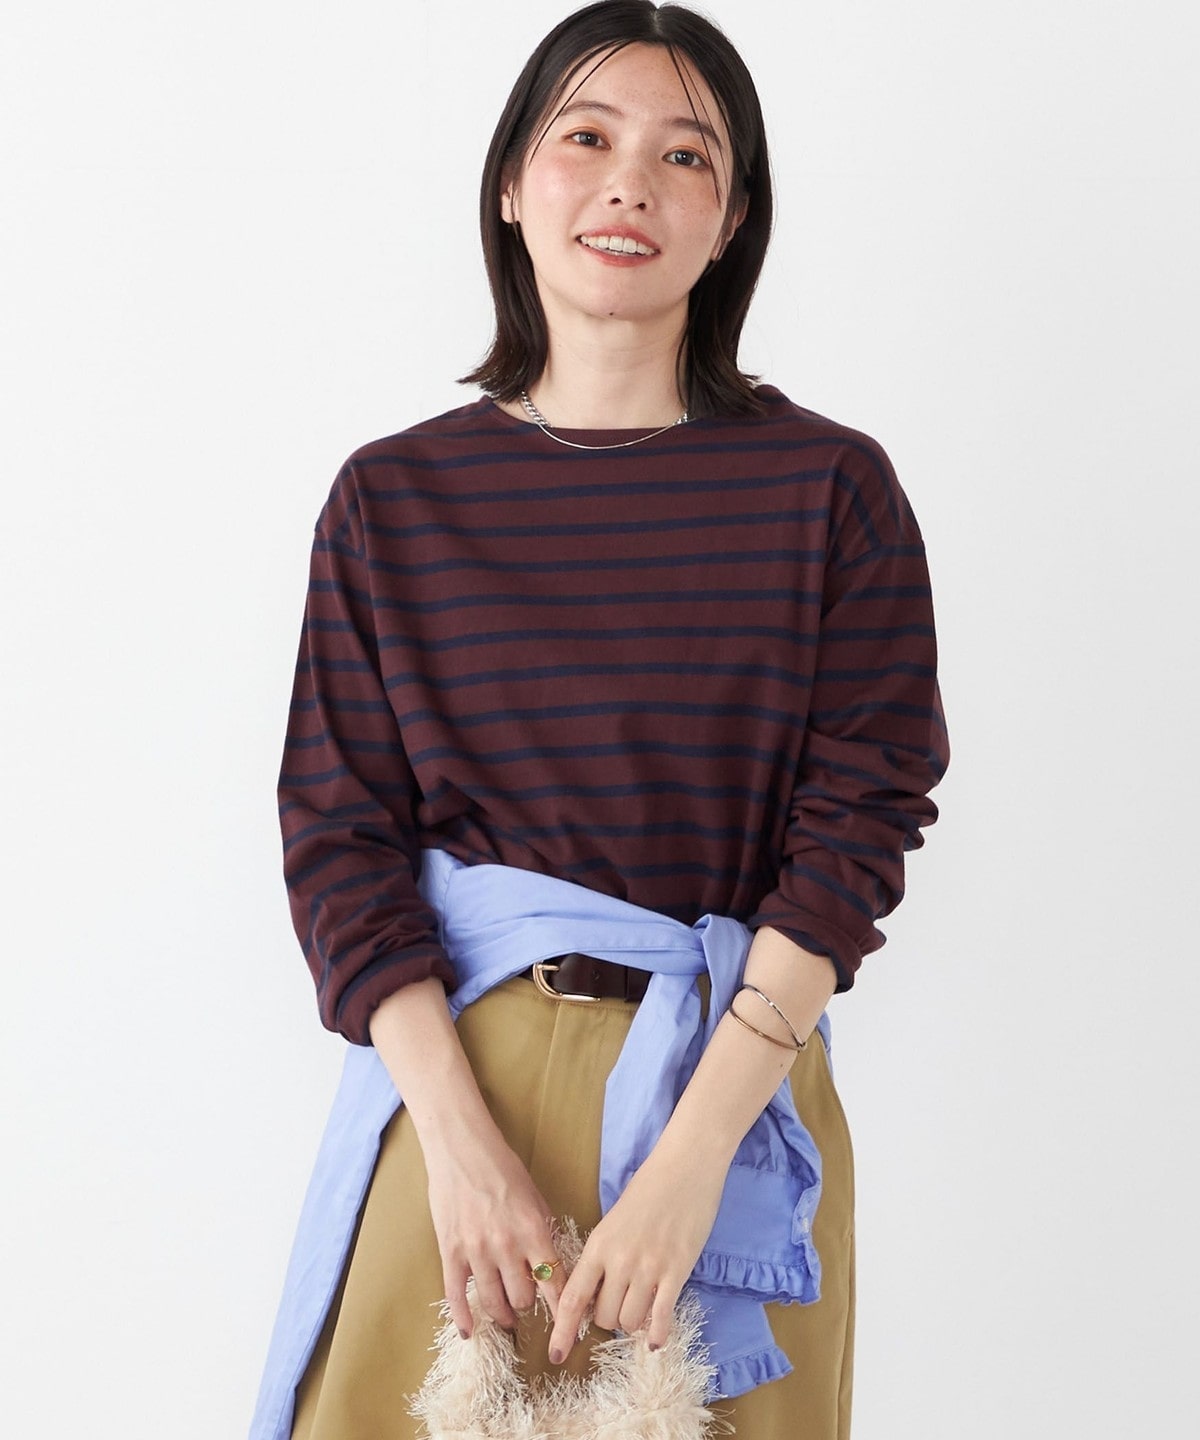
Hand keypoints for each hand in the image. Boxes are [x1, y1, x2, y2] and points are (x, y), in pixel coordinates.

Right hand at [423, 1127, 567, 1337]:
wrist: (461, 1148)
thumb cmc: (501, 1167)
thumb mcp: (534, 1196)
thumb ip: (543, 1230)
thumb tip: (552, 1262)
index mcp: (533, 1230)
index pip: (554, 1282)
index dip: (562, 1310)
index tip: (569, 1327)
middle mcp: (506, 1245)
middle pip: (523, 1298)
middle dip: (527, 1305)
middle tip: (527, 1305)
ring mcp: (476, 1251)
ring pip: (493, 1302)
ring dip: (503, 1315)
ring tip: (507, 1318)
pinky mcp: (450, 1252)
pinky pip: (456, 1295)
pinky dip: (463, 1318)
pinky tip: (470, 1331)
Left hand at [547, 1146, 725, 1362]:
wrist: (685, 1166)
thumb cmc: (649, 1188)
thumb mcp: (614, 1220)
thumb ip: (605, 1255)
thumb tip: (599, 1292)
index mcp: (598, 1245)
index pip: (573, 1298)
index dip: (563, 1331)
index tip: (557, 1355)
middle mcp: (619, 1261)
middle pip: (604, 1317)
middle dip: (608, 1320)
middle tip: (618, 1306)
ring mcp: (649, 1268)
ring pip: (630, 1321)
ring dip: (633, 1324)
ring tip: (640, 1308)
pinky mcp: (677, 1271)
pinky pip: (662, 1316)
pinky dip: (657, 1334)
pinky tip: (655, 1340)